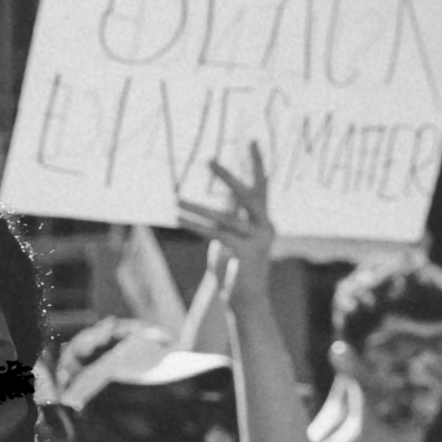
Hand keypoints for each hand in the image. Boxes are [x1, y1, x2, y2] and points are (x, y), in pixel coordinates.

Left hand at [183, 150, 280, 298]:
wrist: (248, 302)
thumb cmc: (237, 270)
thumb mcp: (233, 239)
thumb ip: (230, 218)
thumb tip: (222, 198)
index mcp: (264, 220)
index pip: (262, 186)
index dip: (256, 163)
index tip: (252, 139)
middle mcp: (265, 227)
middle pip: (246, 195)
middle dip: (226, 176)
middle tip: (207, 159)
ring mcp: (256, 240)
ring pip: (223, 217)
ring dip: (196, 208)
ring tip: (176, 198)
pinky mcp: (243, 253)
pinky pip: (215, 234)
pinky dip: (195, 225)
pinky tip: (179, 218)